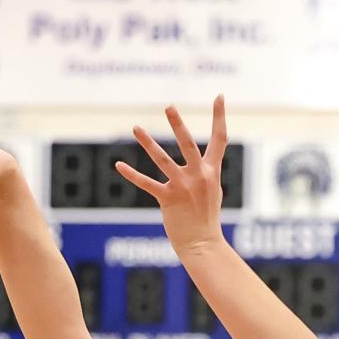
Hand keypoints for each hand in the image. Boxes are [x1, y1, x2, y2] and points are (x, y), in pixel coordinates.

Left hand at [116, 96, 227, 254]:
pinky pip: (147, 183)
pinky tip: (119, 164)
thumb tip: (202, 162)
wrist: (202, 243)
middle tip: (168, 105)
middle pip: (188, 143)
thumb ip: (206, 172)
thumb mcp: (212, 190)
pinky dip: (131, 174)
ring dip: (147, 142)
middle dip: (178, 124)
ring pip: (162, 159)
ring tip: (135, 127)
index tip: (219, 95)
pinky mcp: (168, 199)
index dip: (220, 115)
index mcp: (211, 171)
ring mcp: (183, 186)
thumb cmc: (206, 217)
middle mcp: (198, 175)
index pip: (220, 138)